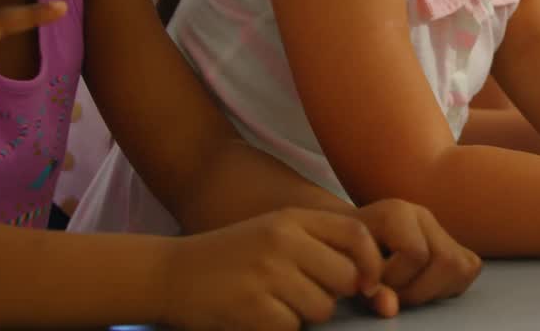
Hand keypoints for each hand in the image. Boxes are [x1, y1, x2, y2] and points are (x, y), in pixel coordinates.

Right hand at [161, 208, 385, 329]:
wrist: (168, 273)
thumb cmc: (232, 256)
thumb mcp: (275, 232)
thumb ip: (319, 244)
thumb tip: (368, 279)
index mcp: (292, 219)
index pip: (356, 233)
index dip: (370, 261)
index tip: (366, 282)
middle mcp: (282, 240)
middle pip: (345, 277)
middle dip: (332, 294)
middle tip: (302, 293)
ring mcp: (266, 273)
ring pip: (322, 308)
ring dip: (304, 314)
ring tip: (274, 301)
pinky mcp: (251, 306)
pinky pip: (291, 328)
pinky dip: (278, 328)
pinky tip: (254, 314)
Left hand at [351, 199, 481, 311]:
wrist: (347, 237)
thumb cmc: (347, 252)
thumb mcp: (349, 268)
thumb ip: (369, 288)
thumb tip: (392, 309)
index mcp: (396, 212)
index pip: (416, 252)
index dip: (395, 278)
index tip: (371, 287)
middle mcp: (423, 215)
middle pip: (446, 260)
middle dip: (417, 289)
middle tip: (391, 293)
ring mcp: (440, 229)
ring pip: (461, 266)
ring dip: (433, 290)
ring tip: (406, 290)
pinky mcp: (453, 244)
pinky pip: (468, 268)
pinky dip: (448, 285)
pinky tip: (421, 286)